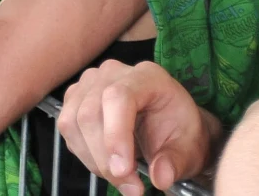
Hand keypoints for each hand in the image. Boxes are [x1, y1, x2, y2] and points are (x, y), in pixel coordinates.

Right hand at [57, 60, 220, 195]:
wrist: (171, 124)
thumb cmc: (180, 131)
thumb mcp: (190, 149)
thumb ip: (175, 162)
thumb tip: (160, 177)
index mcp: (146, 77)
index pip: (118, 98)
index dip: (115, 135)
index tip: (123, 171)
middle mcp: (112, 73)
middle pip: (90, 113)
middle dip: (104, 158)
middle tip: (129, 187)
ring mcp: (88, 83)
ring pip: (73, 123)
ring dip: (93, 159)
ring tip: (120, 179)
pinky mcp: (74, 98)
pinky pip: (67, 129)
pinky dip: (84, 154)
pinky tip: (106, 164)